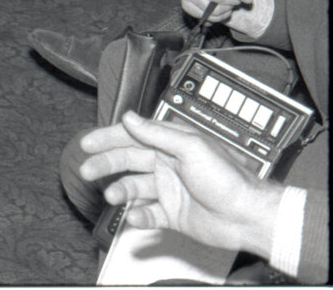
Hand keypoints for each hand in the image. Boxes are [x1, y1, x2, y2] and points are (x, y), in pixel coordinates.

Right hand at [78, 111, 281, 256]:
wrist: (248, 217)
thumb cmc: (229, 180)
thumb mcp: (192, 148)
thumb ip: (157, 133)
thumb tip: (130, 117)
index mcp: (172, 144)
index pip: (133, 136)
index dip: (109, 138)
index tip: (88, 143)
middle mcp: (168, 165)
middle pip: (128, 160)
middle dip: (105, 164)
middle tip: (88, 170)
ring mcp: (169, 190)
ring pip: (134, 187)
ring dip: (120, 190)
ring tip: (113, 195)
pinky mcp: (173, 214)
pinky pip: (148, 214)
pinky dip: (138, 216)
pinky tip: (135, 217)